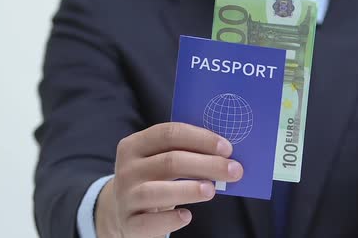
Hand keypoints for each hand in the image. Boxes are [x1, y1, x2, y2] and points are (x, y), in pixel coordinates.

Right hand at [95, 122, 243, 237]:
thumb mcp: (160, 159)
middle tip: (234, 170)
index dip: (200, 138)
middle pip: (170, 161)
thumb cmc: (154, 179)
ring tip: (212, 190)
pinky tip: (187, 216)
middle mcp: (127, 169)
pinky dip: (169, 219)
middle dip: (207, 164)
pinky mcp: (128, 222)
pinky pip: (148, 222)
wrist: (123, 210)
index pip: (169, 133)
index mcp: (135, 144)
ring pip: (157, 191)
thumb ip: (185, 152)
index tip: (227, 148)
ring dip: (188, 189)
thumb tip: (225, 154)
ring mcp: (125, 196)